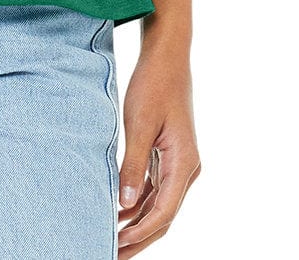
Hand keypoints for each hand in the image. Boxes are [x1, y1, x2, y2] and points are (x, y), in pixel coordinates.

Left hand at [116, 40, 201, 252]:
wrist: (167, 57)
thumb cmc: (153, 85)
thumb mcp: (139, 124)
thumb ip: (133, 165)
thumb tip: (124, 205)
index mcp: (184, 163)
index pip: (163, 211)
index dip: (140, 233)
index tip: (117, 246)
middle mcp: (186, 168)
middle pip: (163, 215)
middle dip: (140, 238)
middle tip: (112, 254)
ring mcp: (179, 163)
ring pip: (159, 204)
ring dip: (138, 223)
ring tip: (112, 239)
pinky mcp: (168, 155)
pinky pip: (154, 188)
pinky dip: (138, 203)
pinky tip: (119, 212)